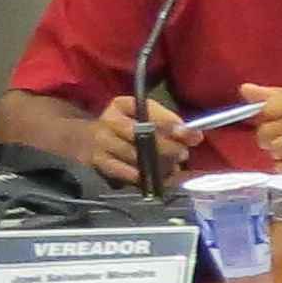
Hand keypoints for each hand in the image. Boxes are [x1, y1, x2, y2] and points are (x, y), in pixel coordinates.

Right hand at [80, 95, 195, 186]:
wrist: (86, 140)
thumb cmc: (126, 126)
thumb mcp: (146, 116)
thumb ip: (170, 123)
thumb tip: (195, 136)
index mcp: (121, 105)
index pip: (149, 113)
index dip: (171, 125)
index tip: (191, 135)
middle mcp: (108, 122)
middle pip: (142, 137)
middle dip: (168, 148)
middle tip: (182, 154)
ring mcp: (101, 144)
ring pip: (136, 157)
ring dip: (159, 164)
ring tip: (171, 166)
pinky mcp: (98, 164)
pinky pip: (126, 174)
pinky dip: (145, 177)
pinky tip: (154, 177)